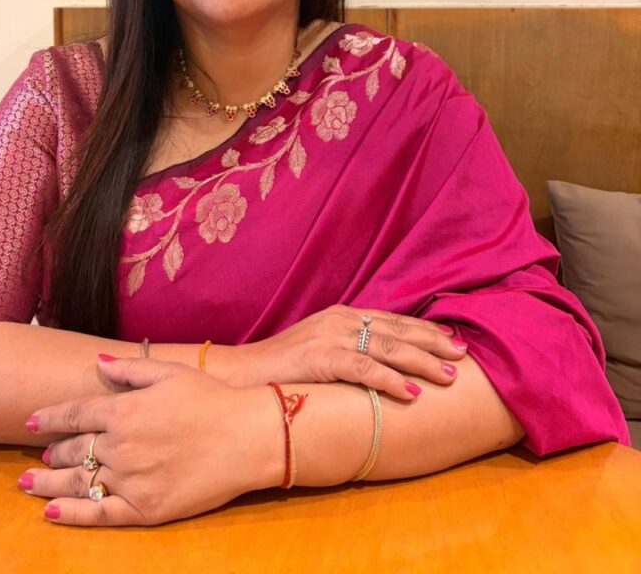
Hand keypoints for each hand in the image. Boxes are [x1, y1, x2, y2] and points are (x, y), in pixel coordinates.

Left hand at [18, 356, 280, 526]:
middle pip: (74, 448)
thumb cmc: (211, 399)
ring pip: (78, 481)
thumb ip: (129, 369)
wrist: (246, 436)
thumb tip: (97, 362)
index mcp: (124, 409)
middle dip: (54, 450)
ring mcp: (130, 479)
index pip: (75, 414)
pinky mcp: (144, 509)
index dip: (49, 418)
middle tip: (41, 454)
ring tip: (27, 483)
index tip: (30, 422)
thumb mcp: (170, 372)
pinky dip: (72, 513)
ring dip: (48, 481)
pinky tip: (52, 512)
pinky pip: (99, 513)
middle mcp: (120, 444)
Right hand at [235, 305, 467, 400]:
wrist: (245, 373)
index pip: (394, 320)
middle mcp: (342, 319)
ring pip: (388, 347)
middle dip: (434, 342)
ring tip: (449, 376)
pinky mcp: (322, 357)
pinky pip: (365, 367)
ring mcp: (332, 336)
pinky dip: (392, 379)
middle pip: (398, 329)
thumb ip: (351, 348)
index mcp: (344, 315)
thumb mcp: (322, 348)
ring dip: (422, 362)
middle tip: (463, 355)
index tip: (453, 340)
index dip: (425, 329)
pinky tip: (412, 392)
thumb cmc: (285, 367)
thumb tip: (384, 363)